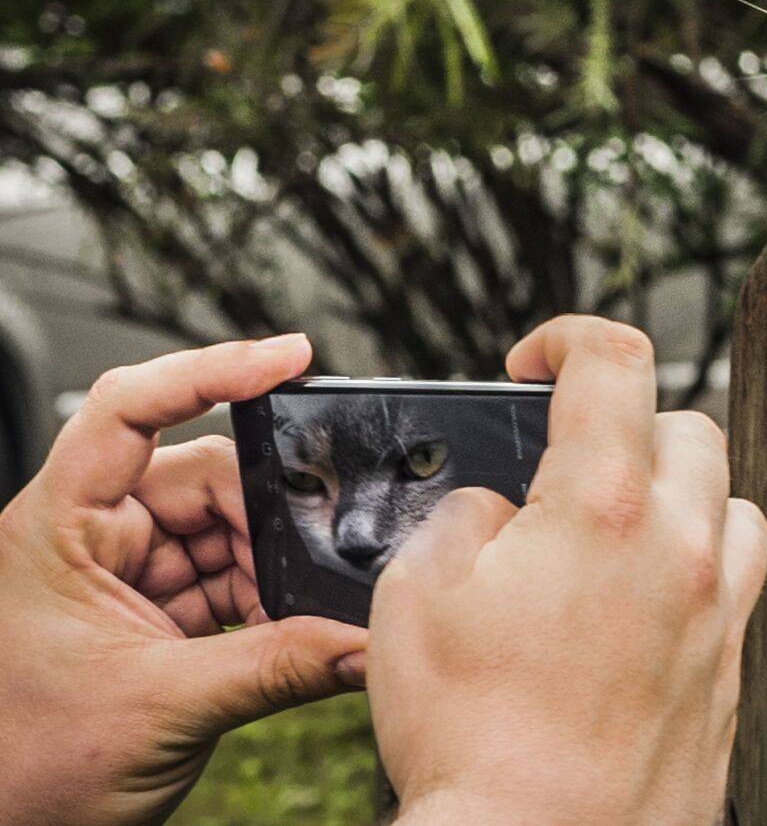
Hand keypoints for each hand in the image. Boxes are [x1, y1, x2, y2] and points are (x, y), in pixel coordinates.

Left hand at [0, 336, 367, 825]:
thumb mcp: (163, 709)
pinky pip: (227, 576)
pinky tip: (290, 627)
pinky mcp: (151, 610)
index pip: (128, 410)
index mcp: (57, 529)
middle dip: (268, 515)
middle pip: (203, 475)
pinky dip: (266, 599)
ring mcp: (122, 572)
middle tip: (317, 555)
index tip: (288, 358)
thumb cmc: (26, 774)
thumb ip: (278, 666)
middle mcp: (88, 536)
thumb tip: (366, 641)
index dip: (209, 368)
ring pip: (225, 528)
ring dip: (271, 567)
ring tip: (299, 612)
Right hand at [368, 316, 766, 825]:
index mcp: (603, 508)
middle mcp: (682, 547)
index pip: (615, 361)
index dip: (569, 336)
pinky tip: (642, 599)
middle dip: (624, 420)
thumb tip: (499, 511)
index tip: (540, 359)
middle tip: (569, 457)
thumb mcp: (417, 599)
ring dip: (676, 491)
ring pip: (730, 500)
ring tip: (615, 526)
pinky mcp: (733, 669)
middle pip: (687, 425)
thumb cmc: (476, 743)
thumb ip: (464, 519)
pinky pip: (738, 580)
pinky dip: (698, 562)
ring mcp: (719, 610)